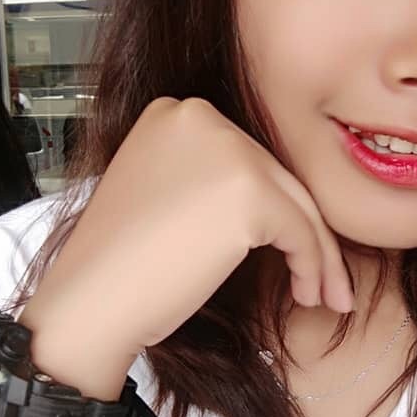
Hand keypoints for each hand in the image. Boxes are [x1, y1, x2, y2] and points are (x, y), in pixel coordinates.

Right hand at [21, 98, 353, 384]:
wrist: (92, 303)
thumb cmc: (122, 267)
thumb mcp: (167, 197)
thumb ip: (214, 182)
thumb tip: (281, 204)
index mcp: (176, 114)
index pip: (250, 160)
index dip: (277, 209)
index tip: (292, 248)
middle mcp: (202, 118)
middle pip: (277, 179)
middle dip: (307, 234)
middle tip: (325, 281)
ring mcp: (226, 150)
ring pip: (298, 205)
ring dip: (319, 256)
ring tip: (324, 296)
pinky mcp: (248, 191)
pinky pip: (302, 232)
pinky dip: (313, 267)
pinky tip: (307, 294)